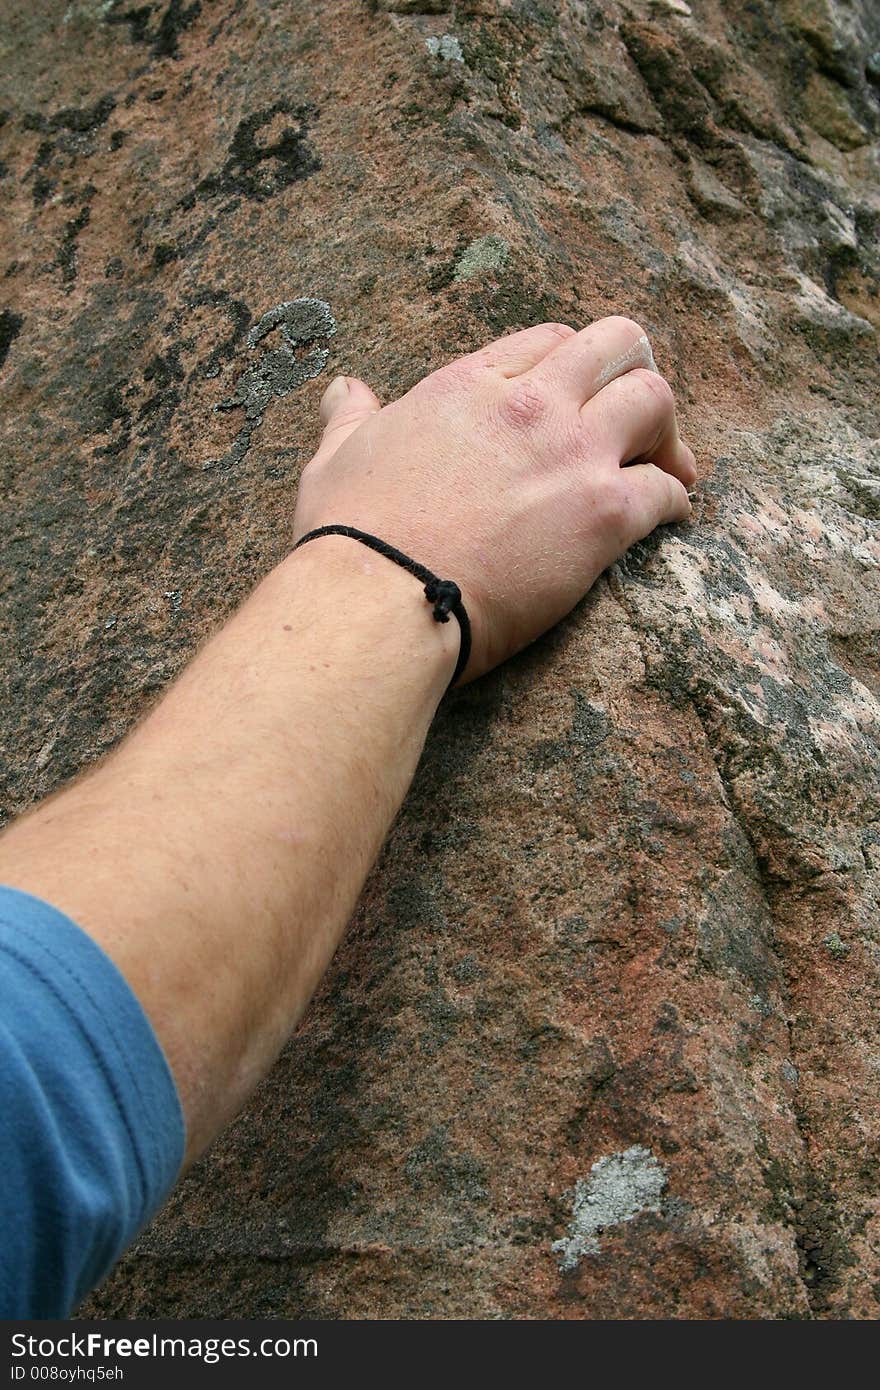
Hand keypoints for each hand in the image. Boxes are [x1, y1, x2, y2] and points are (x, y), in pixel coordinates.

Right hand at [293, 317, 695, 681]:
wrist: (380, 600)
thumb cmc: (352, 536)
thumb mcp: (335, 459)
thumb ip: (351, 418)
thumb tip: (344, 390)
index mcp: (470, 385)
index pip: (550, 340)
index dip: (573, 365)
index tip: (577, 397)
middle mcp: (529, 404)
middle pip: (618, 346)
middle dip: (637, 374)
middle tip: (639, 420)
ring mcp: (571, 453)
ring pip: (655, 403)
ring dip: (667, 433)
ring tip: (667, 468)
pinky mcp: (603, 514)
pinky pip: (667, 489)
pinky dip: (676, 502)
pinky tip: (671, 517)